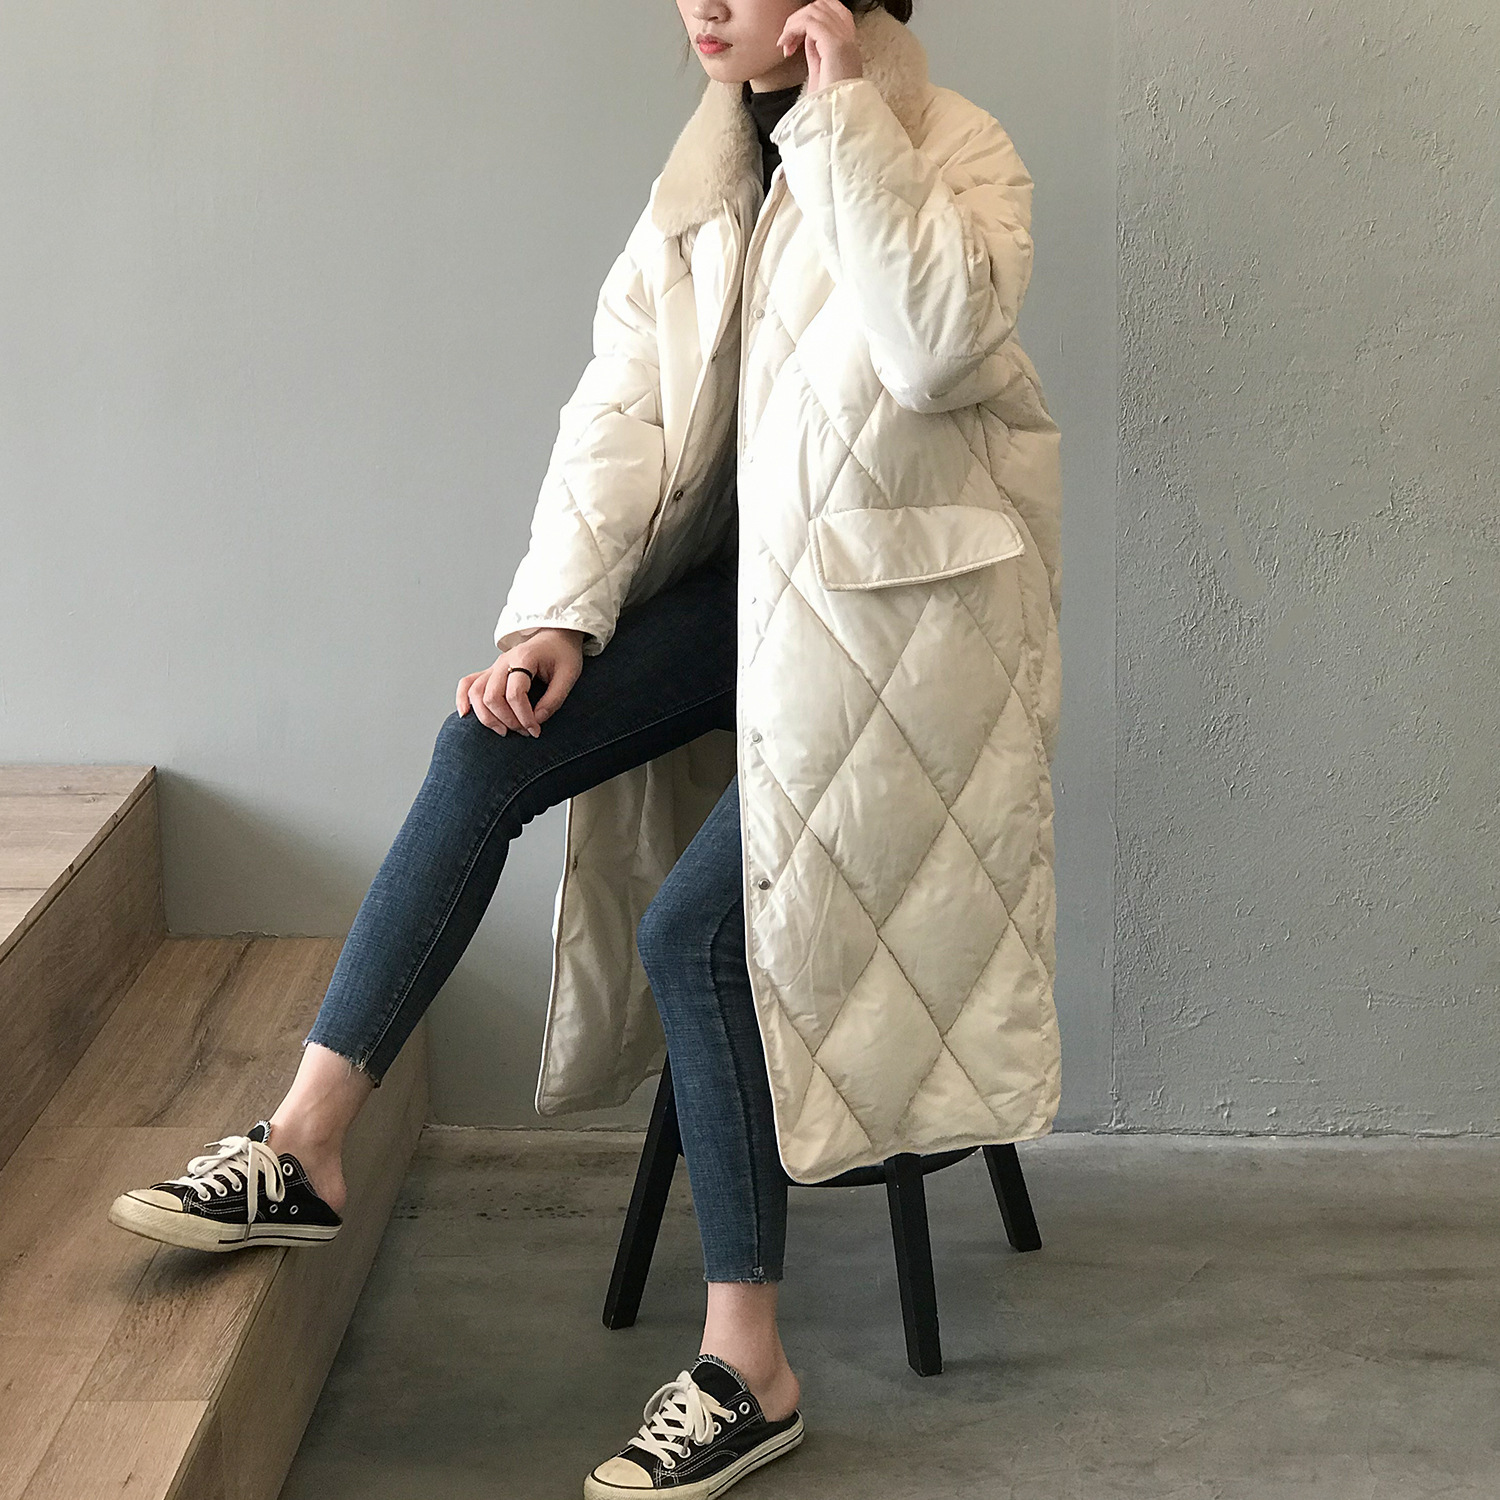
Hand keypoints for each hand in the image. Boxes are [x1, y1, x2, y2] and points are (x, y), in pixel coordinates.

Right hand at [456, 627, 583, 736]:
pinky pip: (468, 683)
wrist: (555, 637)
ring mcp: (494, 666)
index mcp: (524, 658)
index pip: (515, 693)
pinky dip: (463, 698)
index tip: (535, 730)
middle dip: (507, 720)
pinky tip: (465, 714)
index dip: (524, 716)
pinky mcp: (490, 672)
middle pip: (492, 696)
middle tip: (524, 731)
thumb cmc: (563, 655)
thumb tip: (537, 720)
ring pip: (476, 692)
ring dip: (486, 716)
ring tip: (503, 731)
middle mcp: (504, 661)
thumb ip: (554, 699)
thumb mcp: (569, 675)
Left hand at [776, 0, 863, 95]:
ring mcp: (843, 39)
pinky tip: (786, 46)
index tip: (795, 41)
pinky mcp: (834, 44)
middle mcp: (849, 38)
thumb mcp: (821, 73)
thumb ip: (816, 52)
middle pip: (823, 5)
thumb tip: (805, 38)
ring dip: (793, 24)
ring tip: (785, 44)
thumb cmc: (829, 104)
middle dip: (800, 18)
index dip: (810, 17)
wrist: (838, 120)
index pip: (833, 11)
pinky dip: (793, 29)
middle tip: (787, 42)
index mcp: (848, 44)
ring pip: (814, 10)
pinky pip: (809, 22)